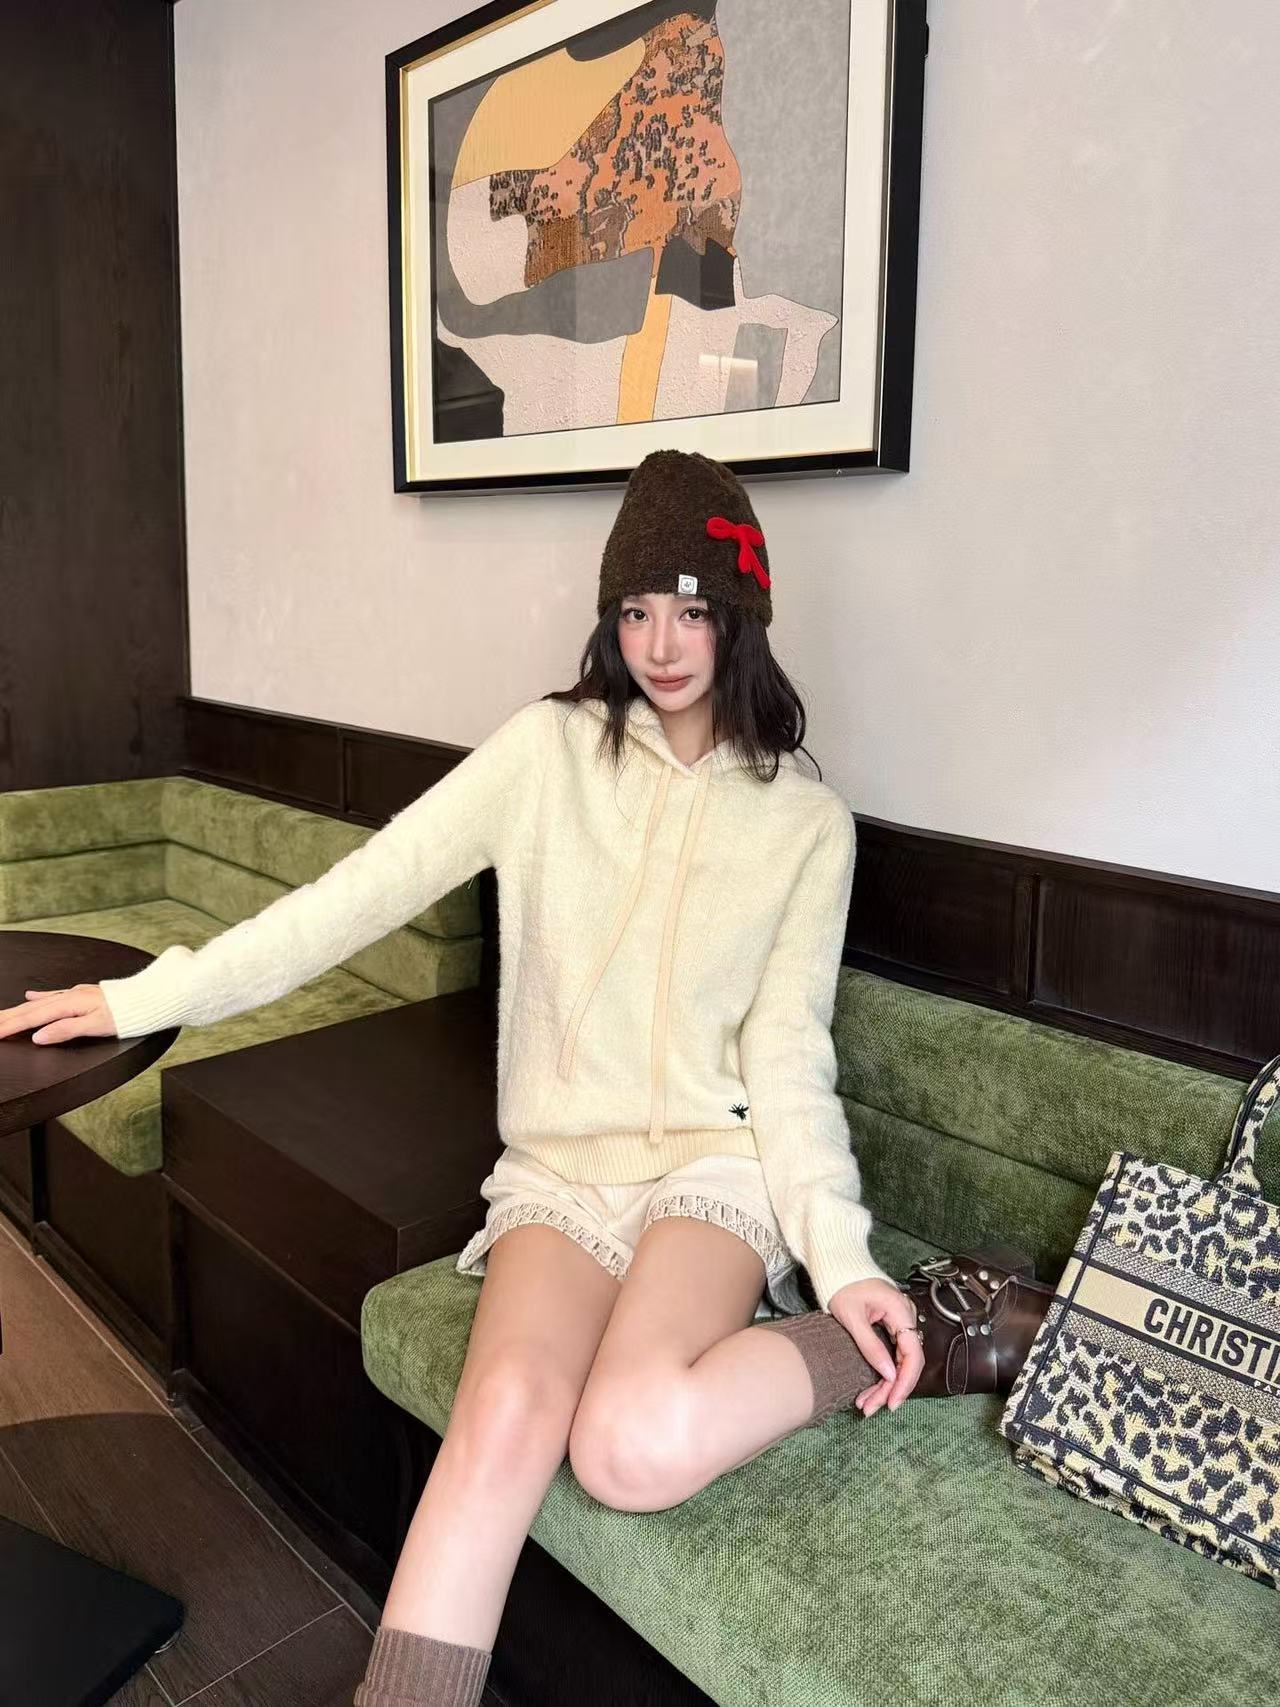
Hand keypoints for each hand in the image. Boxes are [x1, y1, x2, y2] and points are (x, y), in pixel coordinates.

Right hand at [0, 984, 116, 1044]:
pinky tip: (28, 996)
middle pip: (30, 1009)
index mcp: (69, 1005)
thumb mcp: (96, 1026)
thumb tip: (39, 1036)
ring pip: (37, 1003)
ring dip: (17, 1009)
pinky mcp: (79, 995)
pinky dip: (37, 998)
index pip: (33, 1018)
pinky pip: (52, 996)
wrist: (144, 998)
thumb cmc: (125, 1013)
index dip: (12, 1026)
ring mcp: (73, 995)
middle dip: (7, 1018)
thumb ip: (66, 1030)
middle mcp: (68, 997)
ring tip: (0, 1015)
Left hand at [826, 1277, 922, 1416]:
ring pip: (900, 1363)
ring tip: (866, 1405)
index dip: (905, 1381)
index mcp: (900, 1311)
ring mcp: (900, 1324)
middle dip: (891, 1389)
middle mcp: (906, 1318)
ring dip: (885, 1387)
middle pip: (908, 1363)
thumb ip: (870, 1345)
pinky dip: (882, 1375)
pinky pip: (893, 1357)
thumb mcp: (852, 1317)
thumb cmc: (843, 1287)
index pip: (912, 1353)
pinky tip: (871, 1390)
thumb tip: (889, 1374)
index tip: (892, 1402)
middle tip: (871, 1408)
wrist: (839, 1271)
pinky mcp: (893, 1330)